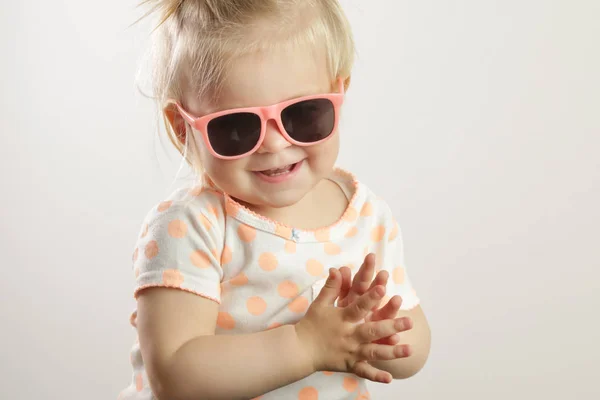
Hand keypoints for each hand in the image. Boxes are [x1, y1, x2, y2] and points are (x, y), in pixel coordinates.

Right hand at [295, 268, 411, 383]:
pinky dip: (376, 375)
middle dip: (391, 326)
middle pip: (372, 330)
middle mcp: (349, 335)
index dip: (370, 297)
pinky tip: (389, 378)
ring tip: (410, 349)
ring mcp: (350, 352)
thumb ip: (331, 287)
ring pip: (373, 352)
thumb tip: (336, 268)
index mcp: (343, 318)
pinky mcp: (349, 365)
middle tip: (409, 321)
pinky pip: (364, 371)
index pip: (358, 306)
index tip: (383, 288)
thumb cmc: (311, 324)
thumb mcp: (320, 303)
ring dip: (392, 351)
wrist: (300, 349)